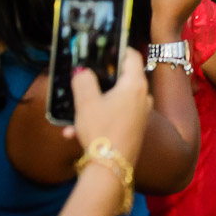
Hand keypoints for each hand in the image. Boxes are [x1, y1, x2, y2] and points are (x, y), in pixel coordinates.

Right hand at [63, 48, 150, 166]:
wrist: (111, 168)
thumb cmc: (101, 131)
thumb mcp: (86, 102)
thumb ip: (83, 81)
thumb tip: (82, 71)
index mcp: (136, 84)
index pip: (132, 56)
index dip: (118, 49)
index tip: (103, 47)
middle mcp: (143, 97)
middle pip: (122, 79)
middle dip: (100, 81)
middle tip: (84, 78)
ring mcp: (141, 113)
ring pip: (114, 101)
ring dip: (93, 105)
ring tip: (71, 115)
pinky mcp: (135, 128)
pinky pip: (115, 117)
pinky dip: (97, 120)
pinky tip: (72, 133)